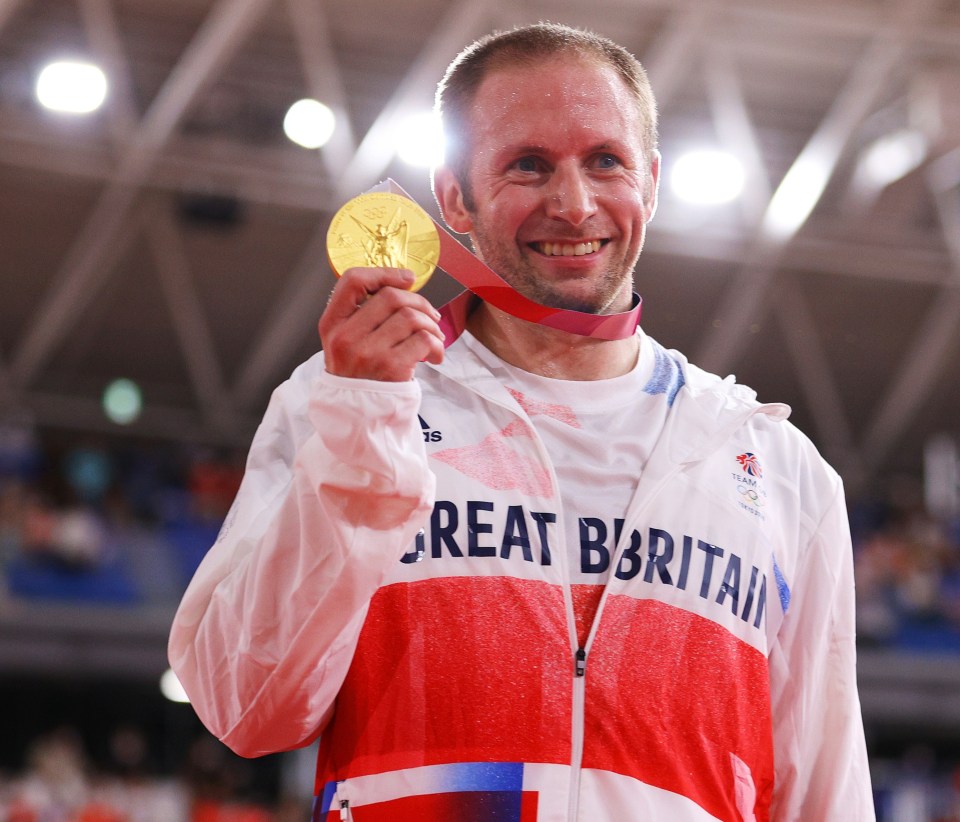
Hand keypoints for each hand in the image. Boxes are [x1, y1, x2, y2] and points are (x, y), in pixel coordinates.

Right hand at [319, 267, 444, 380]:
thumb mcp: (344, 342)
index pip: (352, 281)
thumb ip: (362, 315)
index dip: (384, 273)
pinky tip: (435, 355)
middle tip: (430, 315)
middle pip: (391, 297)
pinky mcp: (391, 368)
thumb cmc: (358, 374)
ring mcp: (369, 353)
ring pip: (411, 317)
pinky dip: (436, 344)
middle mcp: (346, 337)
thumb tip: (404, 286)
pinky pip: (423, 340)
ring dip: (431, 325)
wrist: (358, 417)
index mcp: (332, 324)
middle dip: (419, 302)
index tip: (407, 279)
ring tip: (434, 337)